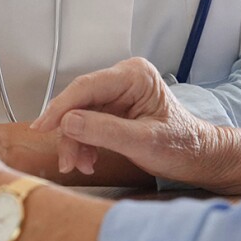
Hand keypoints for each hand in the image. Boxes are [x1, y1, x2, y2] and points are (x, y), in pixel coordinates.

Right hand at [31, 57, 223, 185]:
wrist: (198, 158)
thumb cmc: (182, 145)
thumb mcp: (144, 141)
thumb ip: (106, 131)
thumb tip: (68, 122)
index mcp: (135, 75)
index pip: (87, 87)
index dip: (60, 107)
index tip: (42, 127)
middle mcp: (124, 79)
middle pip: (80, 102)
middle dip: (70, 133)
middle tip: (66, 162)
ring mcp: (118, 94)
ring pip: (80, 115)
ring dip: (75, 142)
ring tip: (80, 165)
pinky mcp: (114, 110)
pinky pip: (87, 123)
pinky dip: (84, 144)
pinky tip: (89, 160)